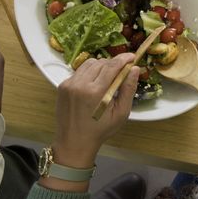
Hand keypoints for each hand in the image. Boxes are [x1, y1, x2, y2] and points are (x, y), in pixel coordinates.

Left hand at [52, 54, 138, 168]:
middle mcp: (80, 84)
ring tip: (108, 77)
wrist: (74, 142)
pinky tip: (94, 84)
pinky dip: (89, 73)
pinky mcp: (63, 85)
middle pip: (101, 62)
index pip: (112, 66)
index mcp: (95, 91)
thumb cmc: (100, 130)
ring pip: (89, 64)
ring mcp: (69, 84)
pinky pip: (79, 71)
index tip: (132, 56)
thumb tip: (135, 69)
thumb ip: (128, 89)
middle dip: (114, 64)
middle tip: (122, 72)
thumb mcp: (121, 113)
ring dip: (101, 66)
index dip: (124, 58)